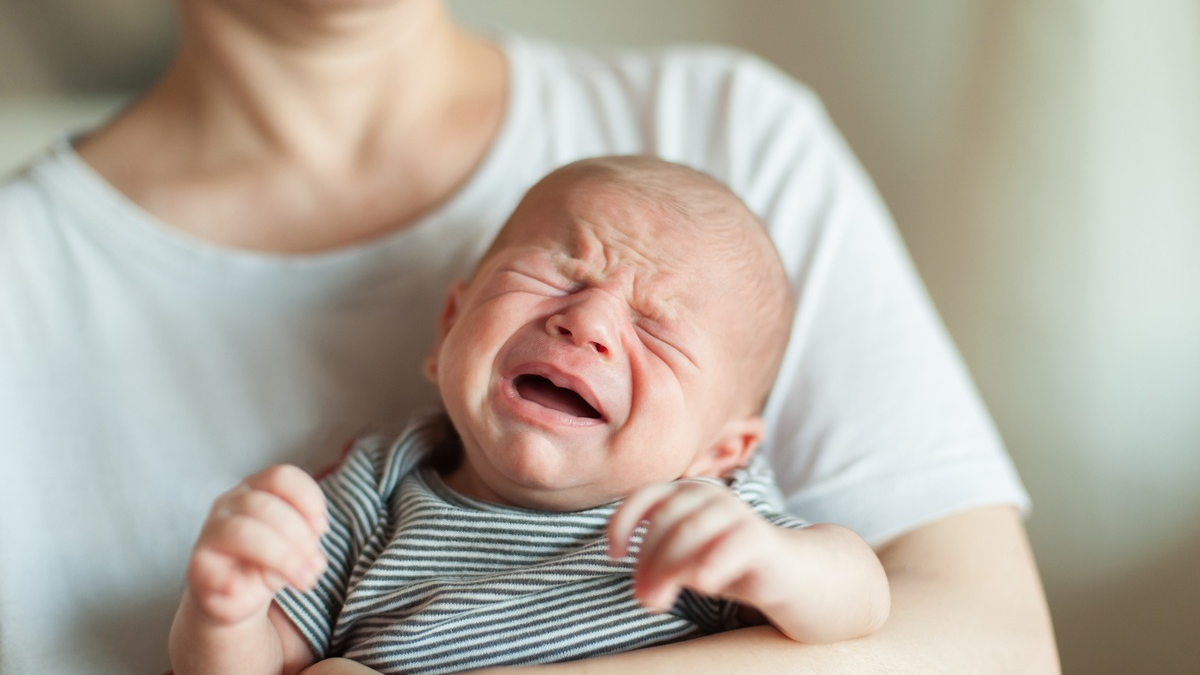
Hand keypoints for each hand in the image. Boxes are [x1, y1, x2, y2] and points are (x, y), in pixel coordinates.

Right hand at [185, 465, 328, 625]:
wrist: (233, 595)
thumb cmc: (269, 561)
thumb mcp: (295, 547)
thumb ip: (304, 542)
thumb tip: (308, 560)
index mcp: (255, 489)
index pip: (280, 477)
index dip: (307, 498)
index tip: (323, 528)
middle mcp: (229, 504)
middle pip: (264, 506)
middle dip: (298, 538)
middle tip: (315, 567)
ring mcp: (209, 534)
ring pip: (242, 531)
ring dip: (281, 558)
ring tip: (302, 580)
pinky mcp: (196, 568)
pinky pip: (209, 571)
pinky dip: (231, 582)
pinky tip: (244, 591)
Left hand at [607, 480, 783, 613]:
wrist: (781, 572)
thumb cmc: (721, 561)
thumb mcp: (682, 559)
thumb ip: (659, 563)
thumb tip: (642, 591)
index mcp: (684, 493)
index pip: (644, 497)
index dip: (622, 523)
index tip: (613, 555)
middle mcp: (707, 494)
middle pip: (664, 521)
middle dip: (647, 561)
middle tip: (642, 597)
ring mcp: (734, 511)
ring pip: (690, 531)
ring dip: (668, 569)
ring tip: (658, 602)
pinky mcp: (757, 535)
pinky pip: (731, 544)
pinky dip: (713, 563)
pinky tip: (702, 586)